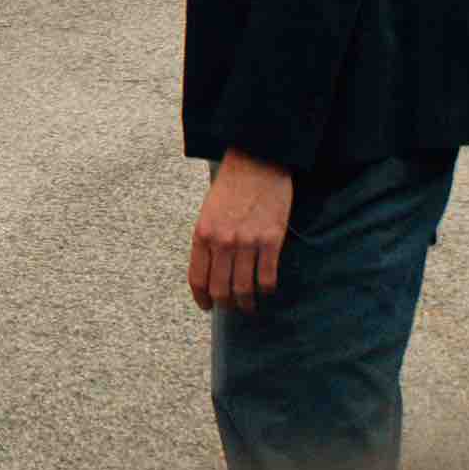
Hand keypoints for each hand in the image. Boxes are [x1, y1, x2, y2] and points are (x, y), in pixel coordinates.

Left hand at [189, 151, 293, 312]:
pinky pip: (267, 278)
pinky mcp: (271, 240)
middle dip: (226, 305)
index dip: (202, 298)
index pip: (197, 278)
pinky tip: (266, 290)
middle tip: (231, 308)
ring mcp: (247, 242)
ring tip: (250, 306)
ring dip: (247, 303)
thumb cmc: (233, 184)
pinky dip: (266, 289)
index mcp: (203, 233)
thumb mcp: (209, 211)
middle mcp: (222, 241)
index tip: (207, 306)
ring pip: (244, 289)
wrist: (258, 160)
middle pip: (220, 290)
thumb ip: (208, 239)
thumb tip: (212, 270)